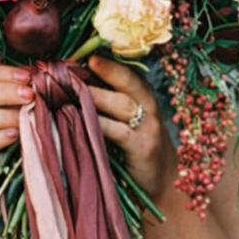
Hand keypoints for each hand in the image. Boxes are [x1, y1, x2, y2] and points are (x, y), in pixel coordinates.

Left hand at [86, 54, 176, 203]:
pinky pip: (119, 132)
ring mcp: (148, 128)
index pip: (128, 74)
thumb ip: (108, 109)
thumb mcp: (128, 125)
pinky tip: (83, 120)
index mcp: (145, 99)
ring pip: (122, 104)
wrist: (165, 183)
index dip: (109, 64)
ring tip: (73, 90)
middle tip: (78, 65)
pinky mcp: (144, 148)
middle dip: (105, 71)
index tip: (85, 54)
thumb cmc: (138, 152)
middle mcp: (149, 109)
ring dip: (96, 95)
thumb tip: (74, 91)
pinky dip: (100, 124)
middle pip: (128, 82)